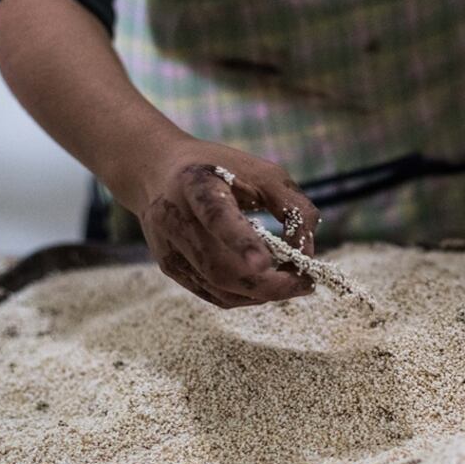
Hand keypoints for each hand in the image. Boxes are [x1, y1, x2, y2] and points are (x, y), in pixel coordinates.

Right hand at [128, 139, 320, 307]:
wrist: (158, 170)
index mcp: (195, 183)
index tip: (265, 263)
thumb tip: (306, 252)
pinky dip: (246, 295)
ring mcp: (168, 247)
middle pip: (219, 266)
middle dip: (267, 283)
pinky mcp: (170, 267)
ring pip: (218, 287)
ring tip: (293, 283)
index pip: (216, 215)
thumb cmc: (221, 168)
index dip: (239, 240)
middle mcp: (174, 218)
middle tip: (305, 283)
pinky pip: (213, 294)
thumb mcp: (262, 172)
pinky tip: (267, 284)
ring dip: (260, 293)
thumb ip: (292, 205)